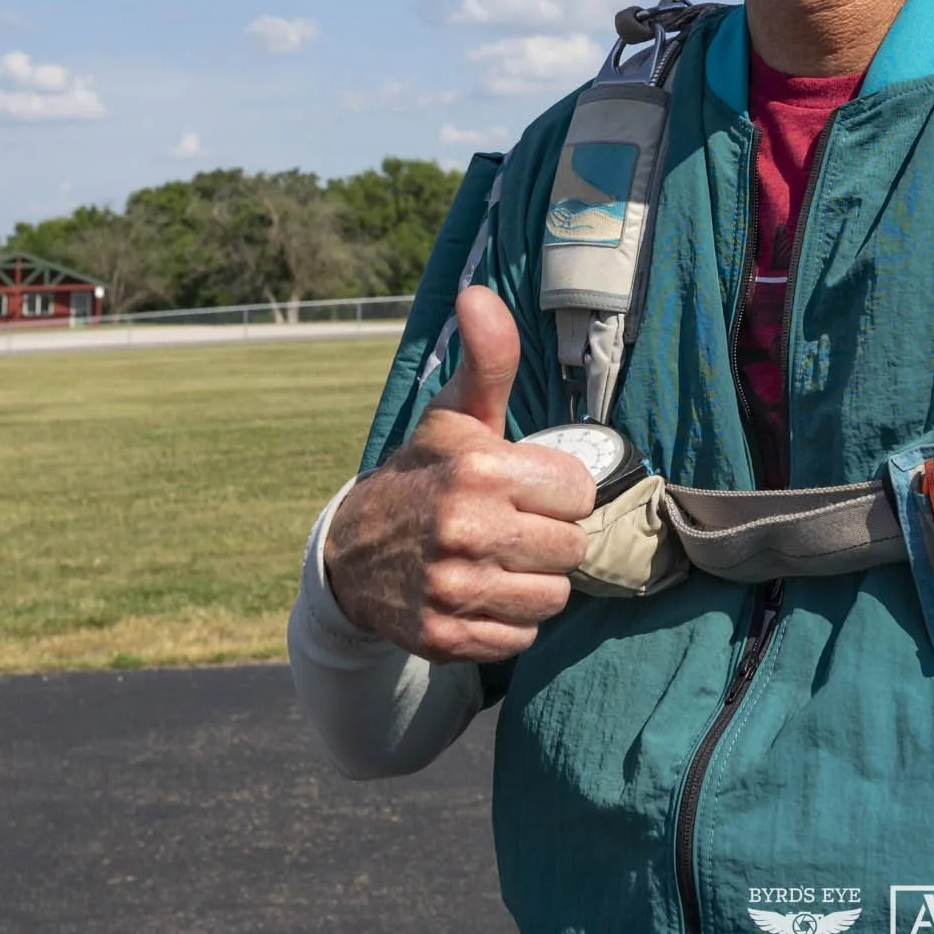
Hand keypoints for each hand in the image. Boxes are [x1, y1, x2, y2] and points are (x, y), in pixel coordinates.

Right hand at [324, 287, 596, 660]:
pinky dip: (507, 621)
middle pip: (572, 549)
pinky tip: (479, 594)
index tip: (524, 488)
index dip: (557, 491)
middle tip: (511, 526)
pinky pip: (521, 637)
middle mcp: (465, 531)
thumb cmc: (426, 472)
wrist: (353, 551)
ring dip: (532, 581)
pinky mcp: (444, 638)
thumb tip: (478, 294)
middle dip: (549, 537)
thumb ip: (488, 359)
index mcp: (478, 471)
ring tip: (498, 559)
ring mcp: (452, 590)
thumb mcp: (457, 414)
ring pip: (553, 598)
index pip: (580, 493)